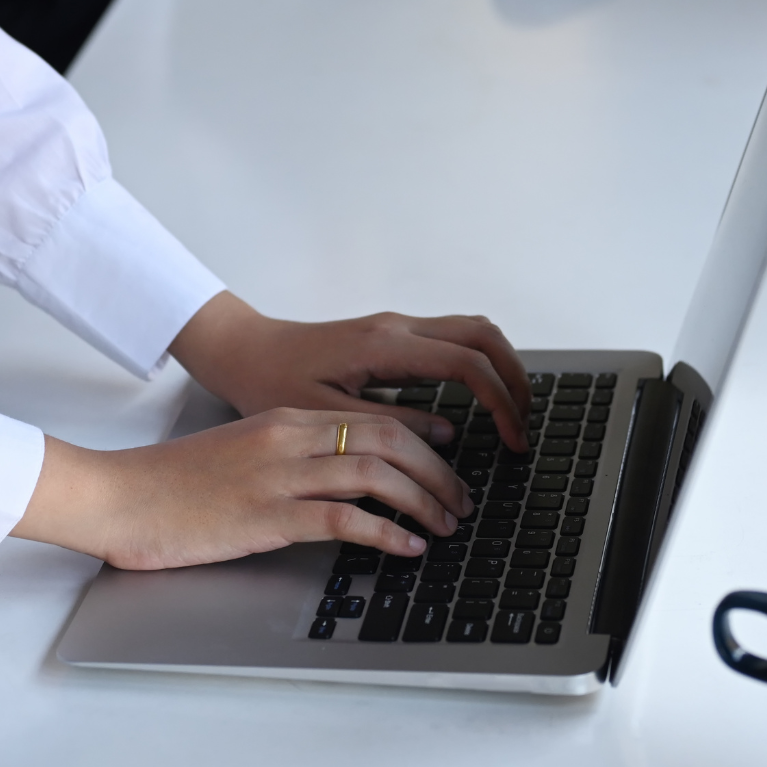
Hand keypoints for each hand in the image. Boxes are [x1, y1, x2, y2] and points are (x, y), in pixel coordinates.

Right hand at [10, 408, 472, 569]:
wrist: (117, 495)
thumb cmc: (173, 484)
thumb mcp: (243, 454)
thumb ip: (291, 458)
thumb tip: (344, 482)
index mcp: (286, 420)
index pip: (375, 417)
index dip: (423, 440)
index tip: (448, 460)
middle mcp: (290, 438)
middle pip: (389, 439)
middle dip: (437, 469)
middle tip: (462, 498)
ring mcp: (280, 475)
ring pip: (376, 473)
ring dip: (423, 500)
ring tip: (446, 524)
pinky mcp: (267, 515)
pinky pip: (344, 519)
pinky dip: (386, 532)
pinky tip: (408, 547)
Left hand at [170, 292, 533, 450]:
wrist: (243, 351)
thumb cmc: (270, 383)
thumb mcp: (327, 419)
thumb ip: (391, 426)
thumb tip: (448, 432)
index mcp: (385, 346)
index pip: (468, 365)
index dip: (500, 402)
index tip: (511, 439)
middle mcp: (398, 327)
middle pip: (484, 336)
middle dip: (516, 378)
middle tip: (524, 424)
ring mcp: (397, 327)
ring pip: (473, 330)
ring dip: (501, 365)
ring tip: (511, 411)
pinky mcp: (393, 336)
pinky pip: (453, 338)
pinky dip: (479, 362)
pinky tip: (479, 396)